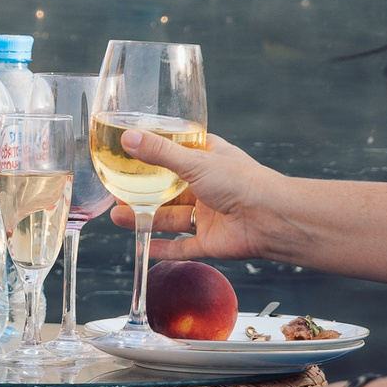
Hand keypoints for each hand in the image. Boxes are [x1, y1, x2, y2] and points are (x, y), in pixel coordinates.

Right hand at [109, 130, 282, 262]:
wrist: (271, 218)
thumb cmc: (241, 181)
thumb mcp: (195, 161)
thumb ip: (159, 153)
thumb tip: (127, 138)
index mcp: (209, 160)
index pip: (179, 154)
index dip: (155, 155)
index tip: (130, 155)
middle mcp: (209, 187)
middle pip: (169, 190)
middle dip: (142, 192)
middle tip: (115, 192)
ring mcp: (209, 216)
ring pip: (171, 218)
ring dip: (145, 217)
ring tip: (117, 215)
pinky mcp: (210, 242)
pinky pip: (182, 247)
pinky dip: (163, 248)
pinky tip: (141, 246)